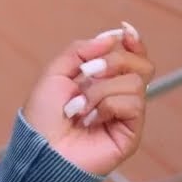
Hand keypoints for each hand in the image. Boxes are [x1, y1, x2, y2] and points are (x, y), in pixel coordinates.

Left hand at [22, 23, 153, 175]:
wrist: (39, 148)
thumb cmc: (43, 117)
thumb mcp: (55, 73)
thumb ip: (81, 50)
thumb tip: (113, 37)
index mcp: (102, 81)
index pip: (132, 57)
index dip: (135, 42)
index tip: (125, 32)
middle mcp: (117, 96)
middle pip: (142, 65)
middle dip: (112, 62)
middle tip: (86, 73)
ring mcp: (126, 116)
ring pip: (135, 82)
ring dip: (99, 90)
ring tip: (78, 107)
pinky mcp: (131, 133)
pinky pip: (133, 104)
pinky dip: (107, 106)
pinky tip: (89, 120)